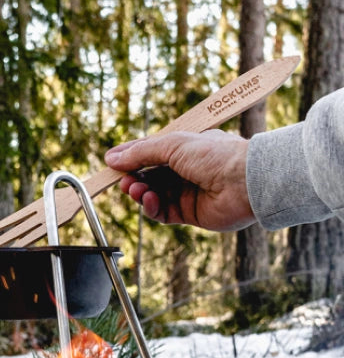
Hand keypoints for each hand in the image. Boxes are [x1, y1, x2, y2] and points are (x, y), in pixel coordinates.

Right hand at [105, 130, 255, 231]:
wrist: (245, 181)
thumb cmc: (216, 155)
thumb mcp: (172, 144)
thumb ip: (141, 152)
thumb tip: (112, 157)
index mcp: (185, 148)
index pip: (152, 153)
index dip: (131, 157)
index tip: (112, 161)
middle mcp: (186, 170)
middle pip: (149, 176)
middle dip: (133, 177)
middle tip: (122, 180)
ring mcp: (188, 193)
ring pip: (153, 195)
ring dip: (140, 192)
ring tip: (134, 189)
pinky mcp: (190, 214)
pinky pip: (163, 212)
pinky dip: (152, 207)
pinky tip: (147, 199)